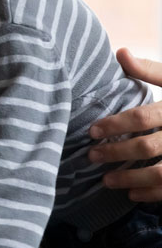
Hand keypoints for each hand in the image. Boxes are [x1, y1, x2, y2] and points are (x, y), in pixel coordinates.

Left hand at [88, 48, 161, 201]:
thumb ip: (150, 70)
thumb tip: (120, 52)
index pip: (142, 117)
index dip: (114, 125)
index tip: (92, 131)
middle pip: (147, 147)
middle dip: (116, 153)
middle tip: (92, 156)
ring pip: (160, 173)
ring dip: (131, 179)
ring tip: (106, 180)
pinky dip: (153, 194)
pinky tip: (133, 194)